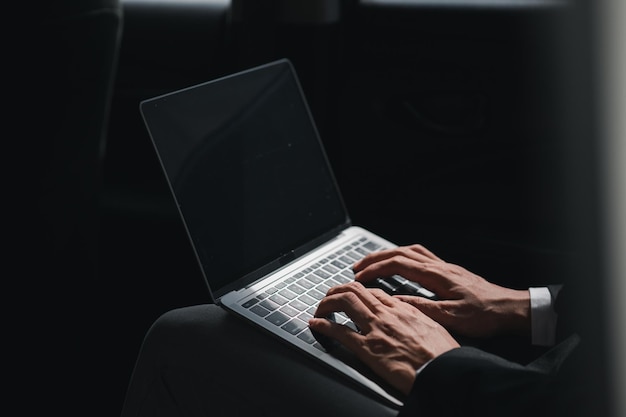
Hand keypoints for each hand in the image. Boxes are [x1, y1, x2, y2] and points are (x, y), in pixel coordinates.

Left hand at [308, 282, 458, 395]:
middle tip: (329, 297)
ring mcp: (376, 329)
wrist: (445, 370)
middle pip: (355, 290)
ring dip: (327, 302)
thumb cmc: (443, 354)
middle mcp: (386, 314)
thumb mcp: (434, 327)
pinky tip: (316, 324)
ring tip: (320, 307)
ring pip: (344, 302)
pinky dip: (324, 325)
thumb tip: (411, 315)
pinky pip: (340, 331)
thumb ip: (418, 318)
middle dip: (337, 290)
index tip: (352, 295)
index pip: (373, 291)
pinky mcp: (368, 349)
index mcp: (403, 309)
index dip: (358, 291)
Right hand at [353, 244, 530, 338]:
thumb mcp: (451, 317)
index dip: (375, 269)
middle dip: (375, 258)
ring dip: (388, 255)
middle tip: (357, 267)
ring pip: (410, 251)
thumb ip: (422, 308)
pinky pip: (421, 255)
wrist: (509, 309)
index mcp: (437, 276)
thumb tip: (396, 301)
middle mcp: (439, 266)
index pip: (398, 264)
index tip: (359, 276)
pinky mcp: (449, 271)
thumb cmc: (485, 315)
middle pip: (400, 253)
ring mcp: (445, 266)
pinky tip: (399, 264)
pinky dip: (403, 256)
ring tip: (373, 263)